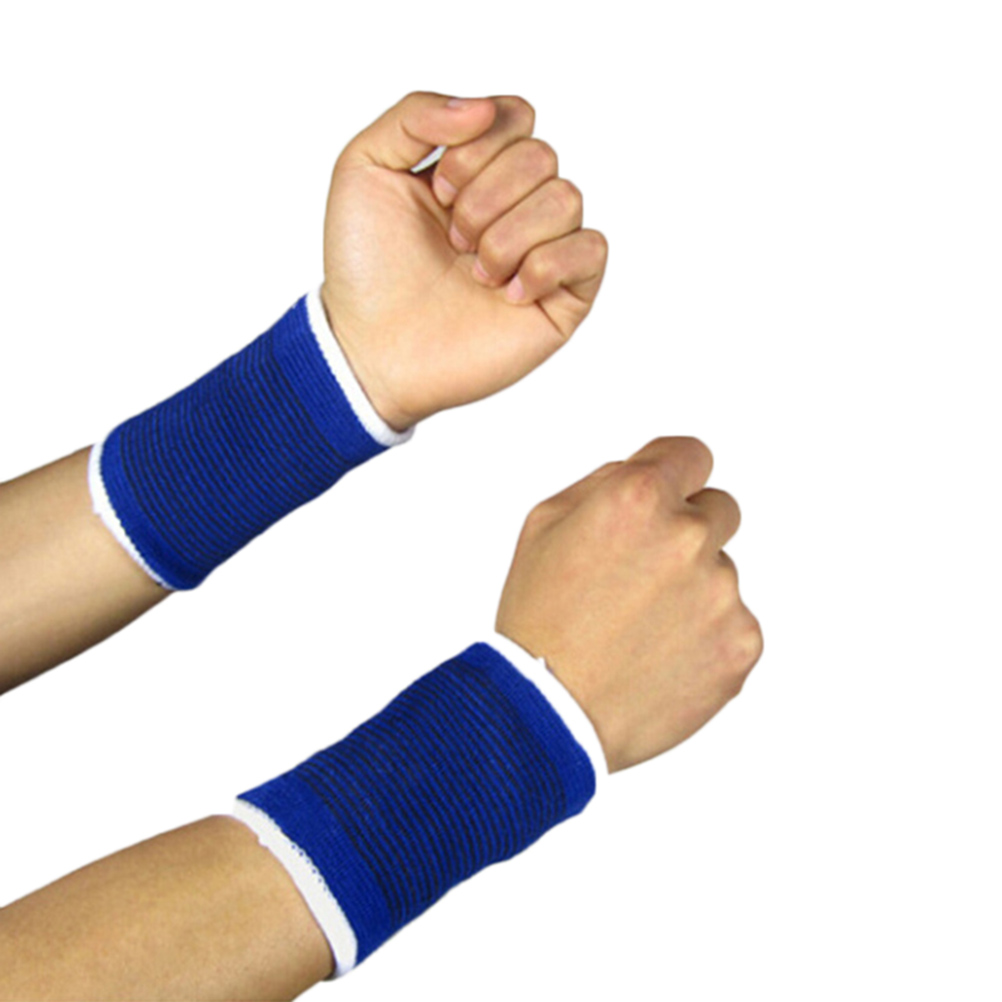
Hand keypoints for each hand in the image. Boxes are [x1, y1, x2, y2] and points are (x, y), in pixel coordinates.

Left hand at [320, 92, 607, 430]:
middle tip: (452, 241)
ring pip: (567, 198)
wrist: (371, 348)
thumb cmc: (364, 269)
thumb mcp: (363, 166)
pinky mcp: (562, 299)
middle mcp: (515, 207)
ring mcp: (542, 252)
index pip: (516, 117)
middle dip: (486, 196)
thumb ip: (416, 114)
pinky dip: (546, 265)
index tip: (436, 191)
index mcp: (477, 171)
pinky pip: (591, 249)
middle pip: (541, 155)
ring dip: (509, 235)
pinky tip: (508, 294)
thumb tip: (484, 109)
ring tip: (476, 273)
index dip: (478, 145)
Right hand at [496, 437, 762, 772]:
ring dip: (692, 590)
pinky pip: (734, 623)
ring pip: (721, 573)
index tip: (665, 497)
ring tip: (639, 629)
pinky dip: (705, 637)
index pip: (693, 455)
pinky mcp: (741, 644)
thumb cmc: (538, 617)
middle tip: (640, 576)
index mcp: (638, 497)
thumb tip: (652, 472)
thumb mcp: (545, 523)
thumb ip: (606, 481)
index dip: (674, 476)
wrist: (548, 713)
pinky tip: (658, 657)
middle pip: (718, 510)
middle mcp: (689, 537)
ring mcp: (722, 593)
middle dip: (685, 532)